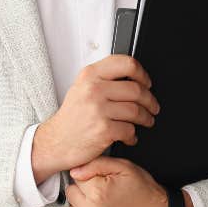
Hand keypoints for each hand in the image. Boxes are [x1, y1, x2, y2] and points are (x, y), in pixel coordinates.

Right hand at [31, 55, 159, 181]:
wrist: (55, 142)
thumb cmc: (72, 118)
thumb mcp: (82, 88)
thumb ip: (104, 78)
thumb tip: (133, 76)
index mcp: (90, 75)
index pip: (126, 64)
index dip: (142, 74)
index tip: (147, 83)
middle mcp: (93, 89)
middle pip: (136, 89)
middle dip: (150, 100)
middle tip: (152, 107)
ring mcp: (98, 110)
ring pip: (136, 110)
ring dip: (146, 118)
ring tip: (146, 121)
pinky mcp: (103, 130)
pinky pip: (130, 130)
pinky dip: (133, 136)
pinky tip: (130, 137)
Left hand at [62, 156, 167, 206]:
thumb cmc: (145, 193)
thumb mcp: (124, 168)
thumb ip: (96, 164)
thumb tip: (75, 172)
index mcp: (98, 192)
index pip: (75, 179)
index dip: (89, 178)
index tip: (99, 183)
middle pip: (70, 196)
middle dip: (83, 193)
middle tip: (100, 196)